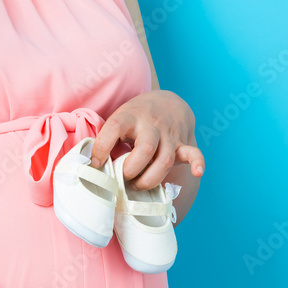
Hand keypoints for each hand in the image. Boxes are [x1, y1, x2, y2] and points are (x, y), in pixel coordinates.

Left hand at [90, 90, 204, 189]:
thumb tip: (89, 166)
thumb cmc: (135, 118)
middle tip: (123, 178)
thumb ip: (107, 140)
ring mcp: (169, 135)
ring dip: (151, 179)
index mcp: (129, 117)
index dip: (102, 147)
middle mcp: (151, 125)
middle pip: (145, 149)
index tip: (95, 163)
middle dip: (132, 169)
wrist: (167, 102)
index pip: (114, 128)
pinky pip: (194, 153)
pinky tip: (197, 172)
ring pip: (164, 159)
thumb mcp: (118, 120)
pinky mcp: (182, 144)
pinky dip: (198, 163)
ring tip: (137, 185)